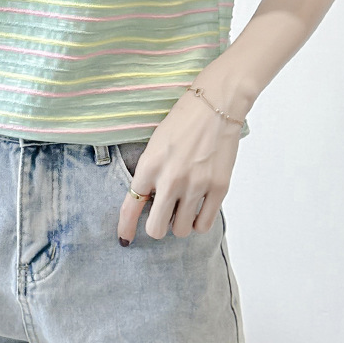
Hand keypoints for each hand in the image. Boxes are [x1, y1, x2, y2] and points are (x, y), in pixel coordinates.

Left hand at [117, 88, 242, 244]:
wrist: (216, 105)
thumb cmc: (183, 120)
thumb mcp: (156, 143)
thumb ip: (150, 172)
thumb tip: (149, 201)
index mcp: (150, 165)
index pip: (131, 205)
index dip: (126, 226)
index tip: (125, 238)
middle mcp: (171, 179)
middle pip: (156, 228)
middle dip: (157, 226)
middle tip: (163, 216)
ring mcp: (196, 185)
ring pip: (181, 230)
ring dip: (180, 223)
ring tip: (183, 206)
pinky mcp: (218, 188)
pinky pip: (204, 224)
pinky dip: (198, 222)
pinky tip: (198, 209)